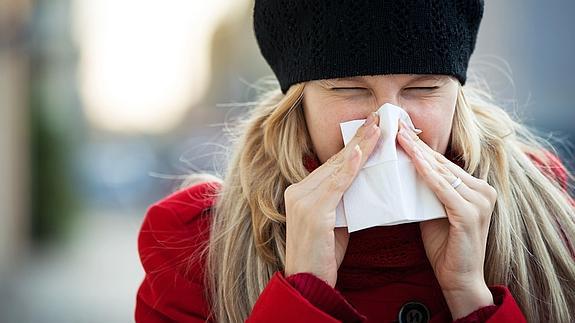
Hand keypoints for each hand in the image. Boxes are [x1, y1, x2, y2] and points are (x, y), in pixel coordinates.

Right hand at [284, 112, 380, 286]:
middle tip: (379, 117)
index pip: (333, 164)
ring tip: (379, 127)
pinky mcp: (312, 211)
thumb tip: (361, 183)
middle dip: (360, 138)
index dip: (353, 145)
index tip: (372, 128)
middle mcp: (298, 190)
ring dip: (361, 145)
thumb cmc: (321, 255)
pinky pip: (336, 185)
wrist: (307, 282)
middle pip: (335, 160)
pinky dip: (350, 167)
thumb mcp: (333, 222)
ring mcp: (303, 200)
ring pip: (337, 167)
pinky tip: (361, 151)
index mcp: (301, 191)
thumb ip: (341, 200)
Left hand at [397, 119, 496, 318]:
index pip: (443, 163)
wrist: (458, 279)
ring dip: (419, 154)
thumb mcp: (433, 211)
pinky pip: (443, 189)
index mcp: (476, 188)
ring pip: (442, 172)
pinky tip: (414, 161)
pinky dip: (427, 175)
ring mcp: (480, 202)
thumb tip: (405, 170)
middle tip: (396, 126)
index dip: (421, 147)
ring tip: (399, 137)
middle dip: (417, 144)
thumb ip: (428, 191)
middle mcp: (483, 191)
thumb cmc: (444, 246)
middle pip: (442, 163)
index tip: (401, 130)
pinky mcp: (470, 214)